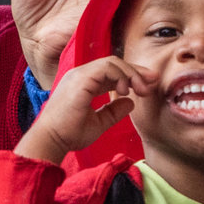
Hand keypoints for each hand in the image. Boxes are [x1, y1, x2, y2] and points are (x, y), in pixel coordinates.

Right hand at [15, 56, 150, 164]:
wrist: (51, 141)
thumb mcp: (98, 123)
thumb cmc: (69, 134)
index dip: (131, 76)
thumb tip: (131, 102)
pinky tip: (126, 91)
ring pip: (112, 62)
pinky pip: (106, 67)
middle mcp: (81, 75)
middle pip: (114, 63)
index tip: (148, 86)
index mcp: (84, 83)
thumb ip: (113, 111)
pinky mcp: (81, 78)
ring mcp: (80, 74)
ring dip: (131, 73)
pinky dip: (121, 76)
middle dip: (136, 71)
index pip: (111, 72)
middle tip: (153, 81)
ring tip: (142, 89)